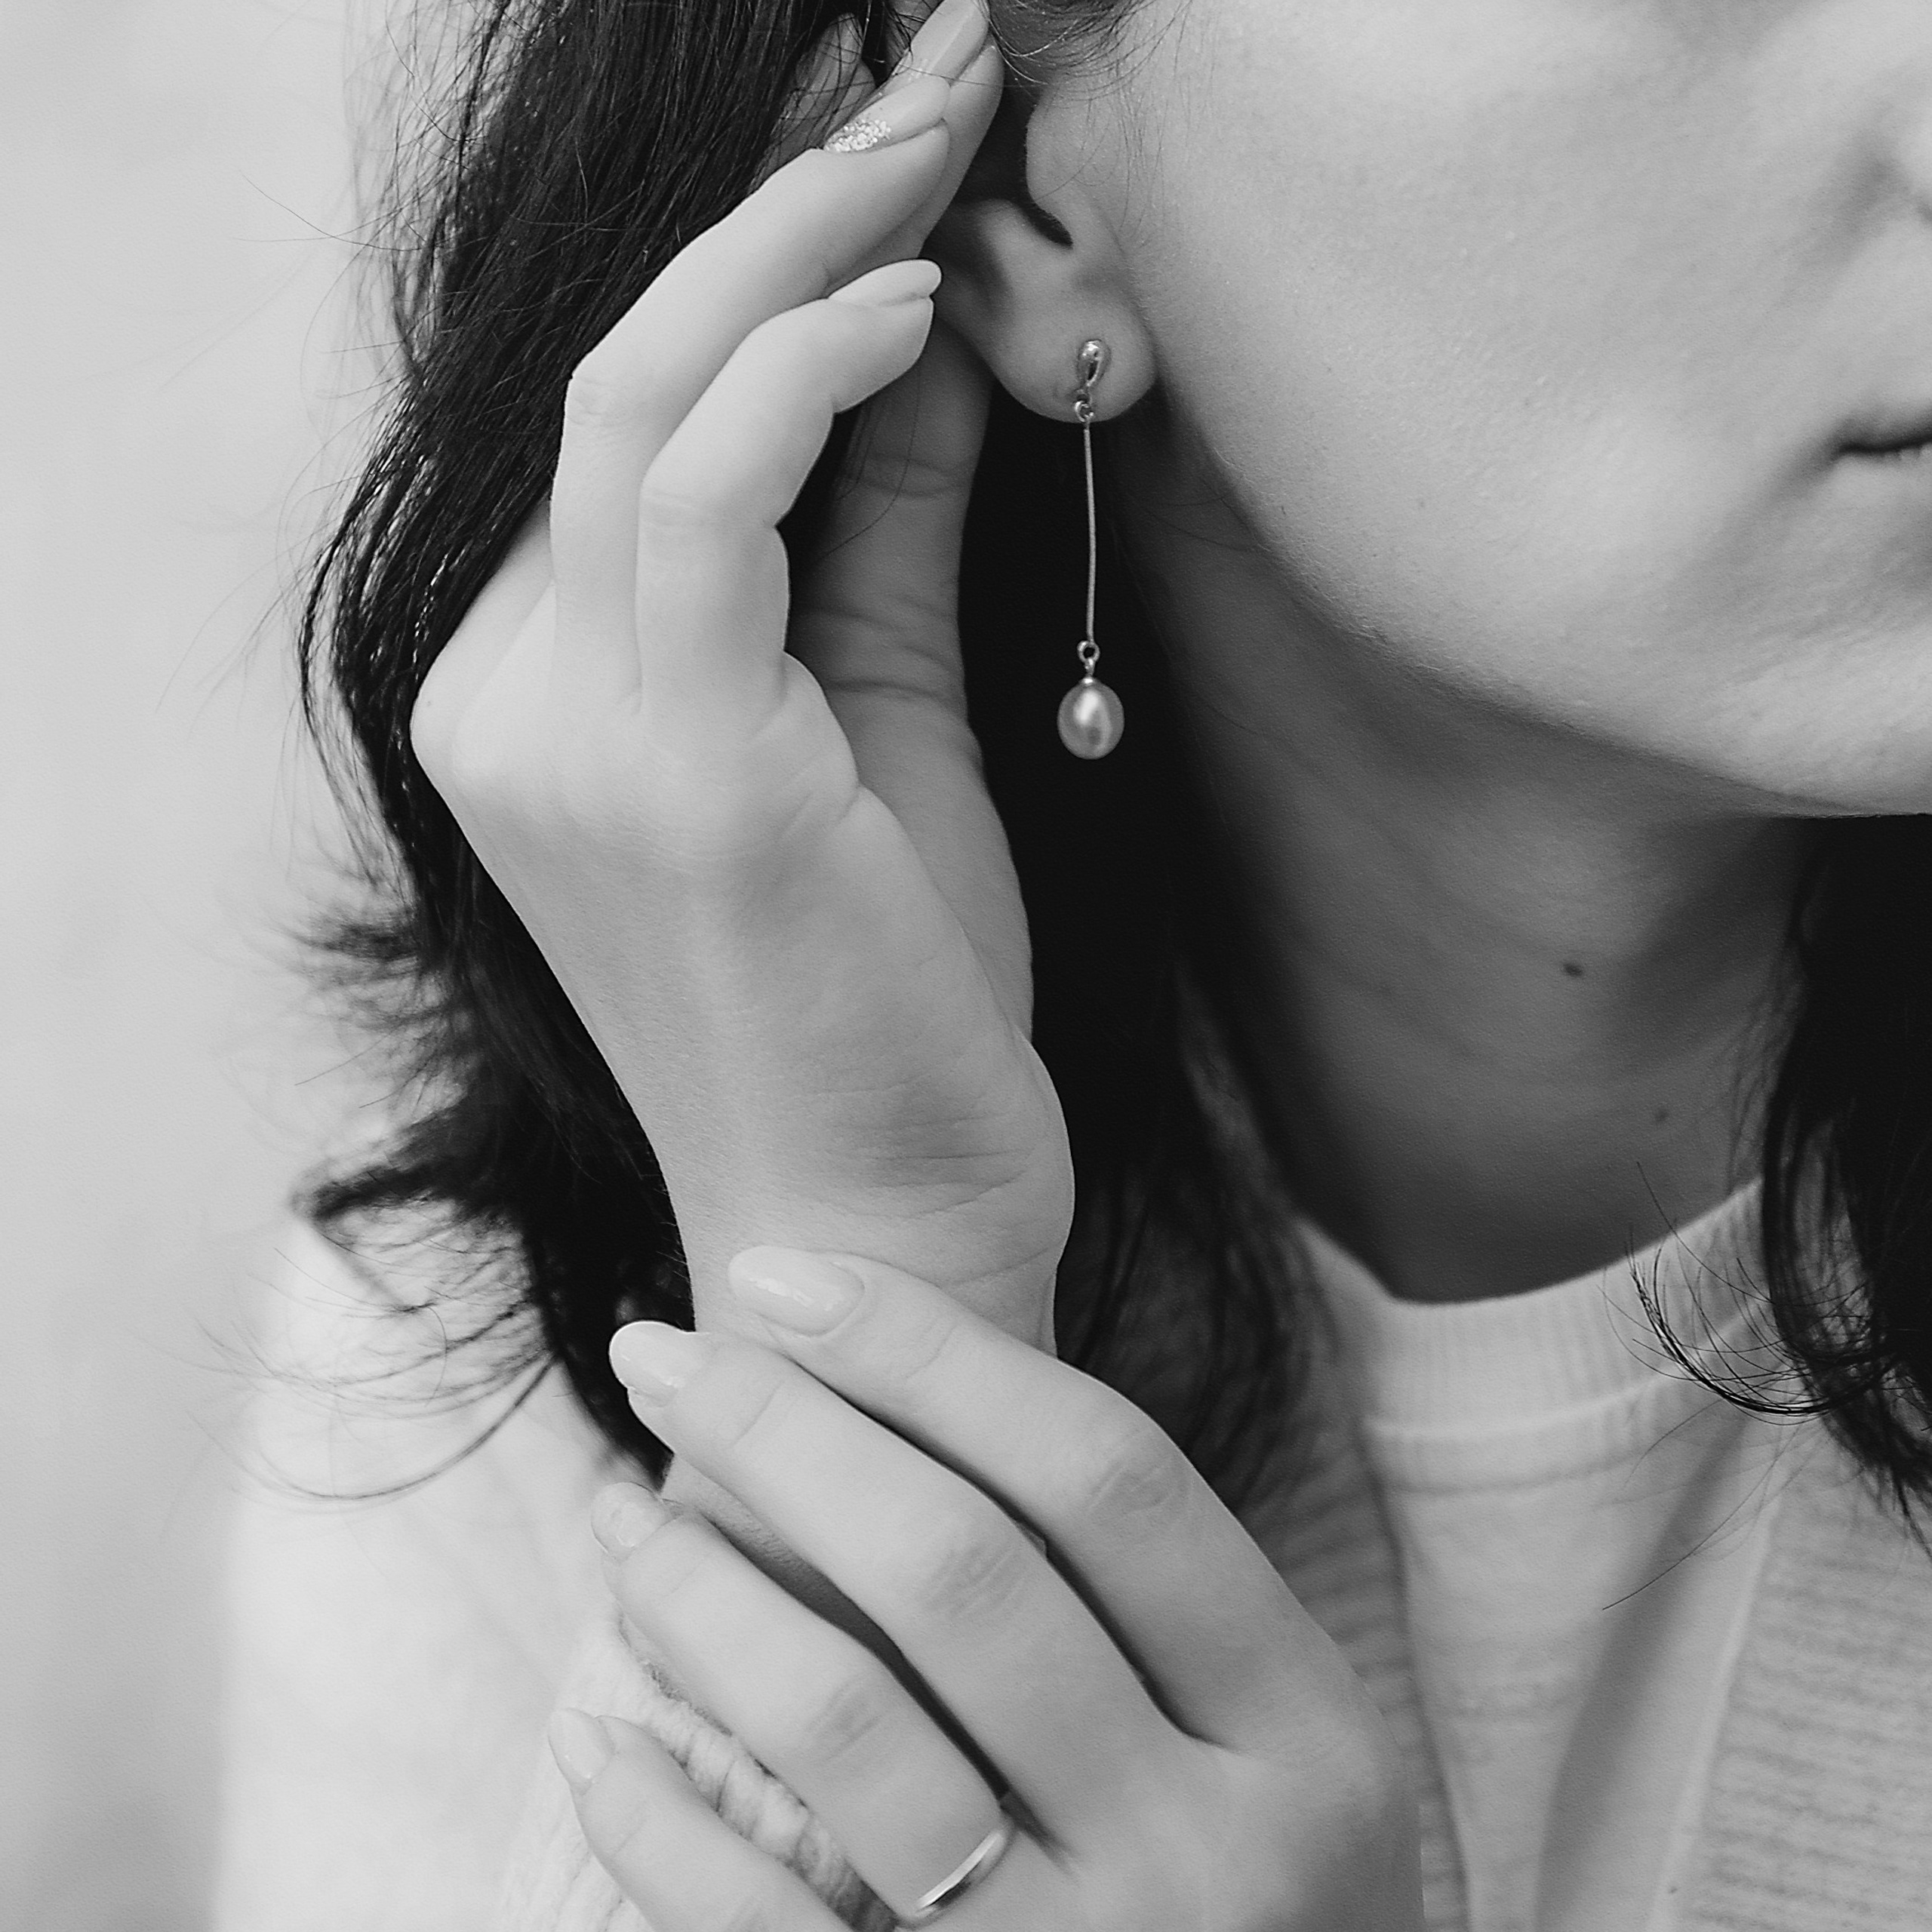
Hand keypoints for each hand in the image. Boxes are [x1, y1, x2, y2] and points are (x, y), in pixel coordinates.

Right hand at [409, 0, 1070, 1348]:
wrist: (878, 1234)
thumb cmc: (888, 1003)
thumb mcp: (884, 721)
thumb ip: (875, 524)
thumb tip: (919, 326)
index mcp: (546, 692)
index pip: (633, 416)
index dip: (764, 253)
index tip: (895, 137)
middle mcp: (512, 695)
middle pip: (621, 367)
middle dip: (784, 194)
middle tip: (929, 62)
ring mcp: (566, 732)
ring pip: (645, 398)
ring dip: (802, 237)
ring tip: (946, 124)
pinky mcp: (664, 767)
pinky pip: (702, 498)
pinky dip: (807, 372)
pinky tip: (917, 296)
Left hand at [548, 1251, 1422, 1931]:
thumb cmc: (1253, 1924)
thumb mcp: (1272, 1769)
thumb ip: (1148, 1621)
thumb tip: (911, 1406)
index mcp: (1306, 1733)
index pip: (1104, 1472)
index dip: (931, 1349)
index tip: (786, 1273)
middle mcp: (1216, 1851)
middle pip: (960, 1572)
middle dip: (784, 1432)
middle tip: (663, 1352)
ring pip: (850, 1729)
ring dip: (701, 1599)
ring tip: (622, 1519)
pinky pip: (766, 1930)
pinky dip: (663, 1828)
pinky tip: (606, 1745)